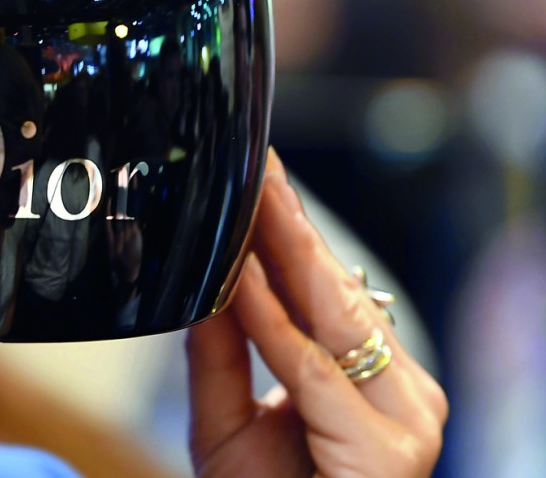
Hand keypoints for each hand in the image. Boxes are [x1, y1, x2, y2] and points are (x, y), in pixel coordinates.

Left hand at [187, 150, 447, 477]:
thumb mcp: (227, 422)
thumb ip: (219, 354)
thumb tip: (204, 283)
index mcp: (370, 378)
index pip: (324, 290)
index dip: (288, 232)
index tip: (259, 178)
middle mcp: (400, 389)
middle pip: (331, 290)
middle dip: (287, 222)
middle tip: (256, 162)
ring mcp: (405, 417)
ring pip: (328, 317)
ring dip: (283, 251)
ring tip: (250, 195)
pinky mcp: (388, 448)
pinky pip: (312, 369)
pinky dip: (272, 321)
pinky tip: (241, 279)